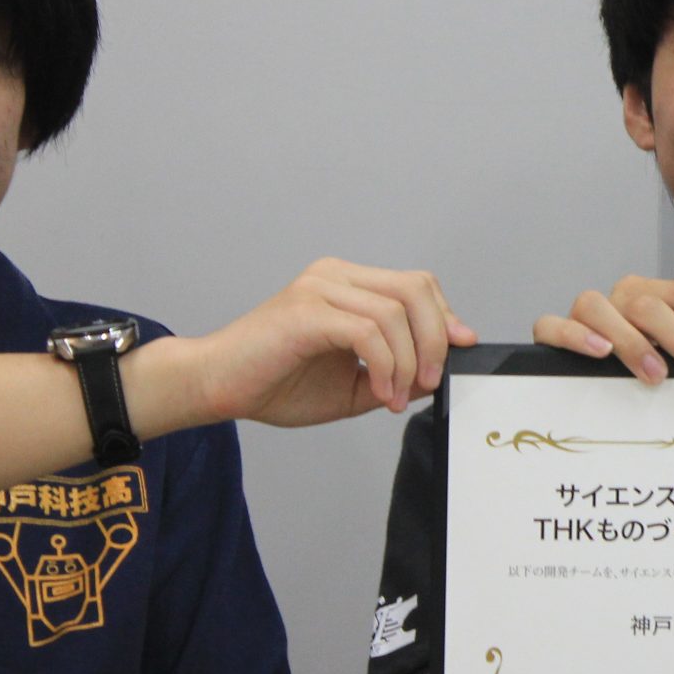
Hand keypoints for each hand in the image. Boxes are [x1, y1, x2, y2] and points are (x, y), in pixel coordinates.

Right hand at [177, 259, 475, 427]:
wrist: (216, 388)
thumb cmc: (275, 383)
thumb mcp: (352, 385)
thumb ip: (393, 375)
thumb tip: (432, 376)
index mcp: (347, 285)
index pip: (416, 285)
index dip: (444, 317)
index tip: (457, 352)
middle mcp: (334, 276)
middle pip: (415, 288)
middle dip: (436, 337)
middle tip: (431, 381)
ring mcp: (319, 289)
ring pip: (395, 312)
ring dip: (410, 362)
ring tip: (397, 397)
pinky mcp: (306, 311)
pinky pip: (368, 332)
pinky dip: (386, 366)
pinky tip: (382, 394)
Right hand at [533, 276, 673, 386]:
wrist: (597, 367)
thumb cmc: (657, 365)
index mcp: (659, 298)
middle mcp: (623, 298)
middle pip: (651, 305)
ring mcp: (588, 314)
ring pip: (599, 306)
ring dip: (632, 340)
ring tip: (657, 374)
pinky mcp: (553, 333)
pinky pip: (552, 325)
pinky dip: (574, 335)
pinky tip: (600, 354)